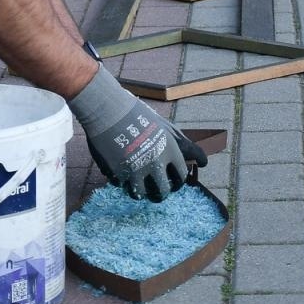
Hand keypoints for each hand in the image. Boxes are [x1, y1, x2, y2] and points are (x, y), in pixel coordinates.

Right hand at [69, 67, 206, 200]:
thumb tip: (195, 159)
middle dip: (160, 194)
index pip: (181, 175)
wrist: (108, 109)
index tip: (173, 183)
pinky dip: (121, 181)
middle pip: (163, 191)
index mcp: (169, 149)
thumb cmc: (135, 113)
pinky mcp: (118, 174)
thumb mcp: (161, 126)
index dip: (177, 182)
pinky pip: (122, 186)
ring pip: (141, 194)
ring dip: (139, 191)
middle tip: (156, 192)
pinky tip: (119, 171)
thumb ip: (174, 145)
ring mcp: (136, 171)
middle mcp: (155, 163)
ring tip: (137, 187)